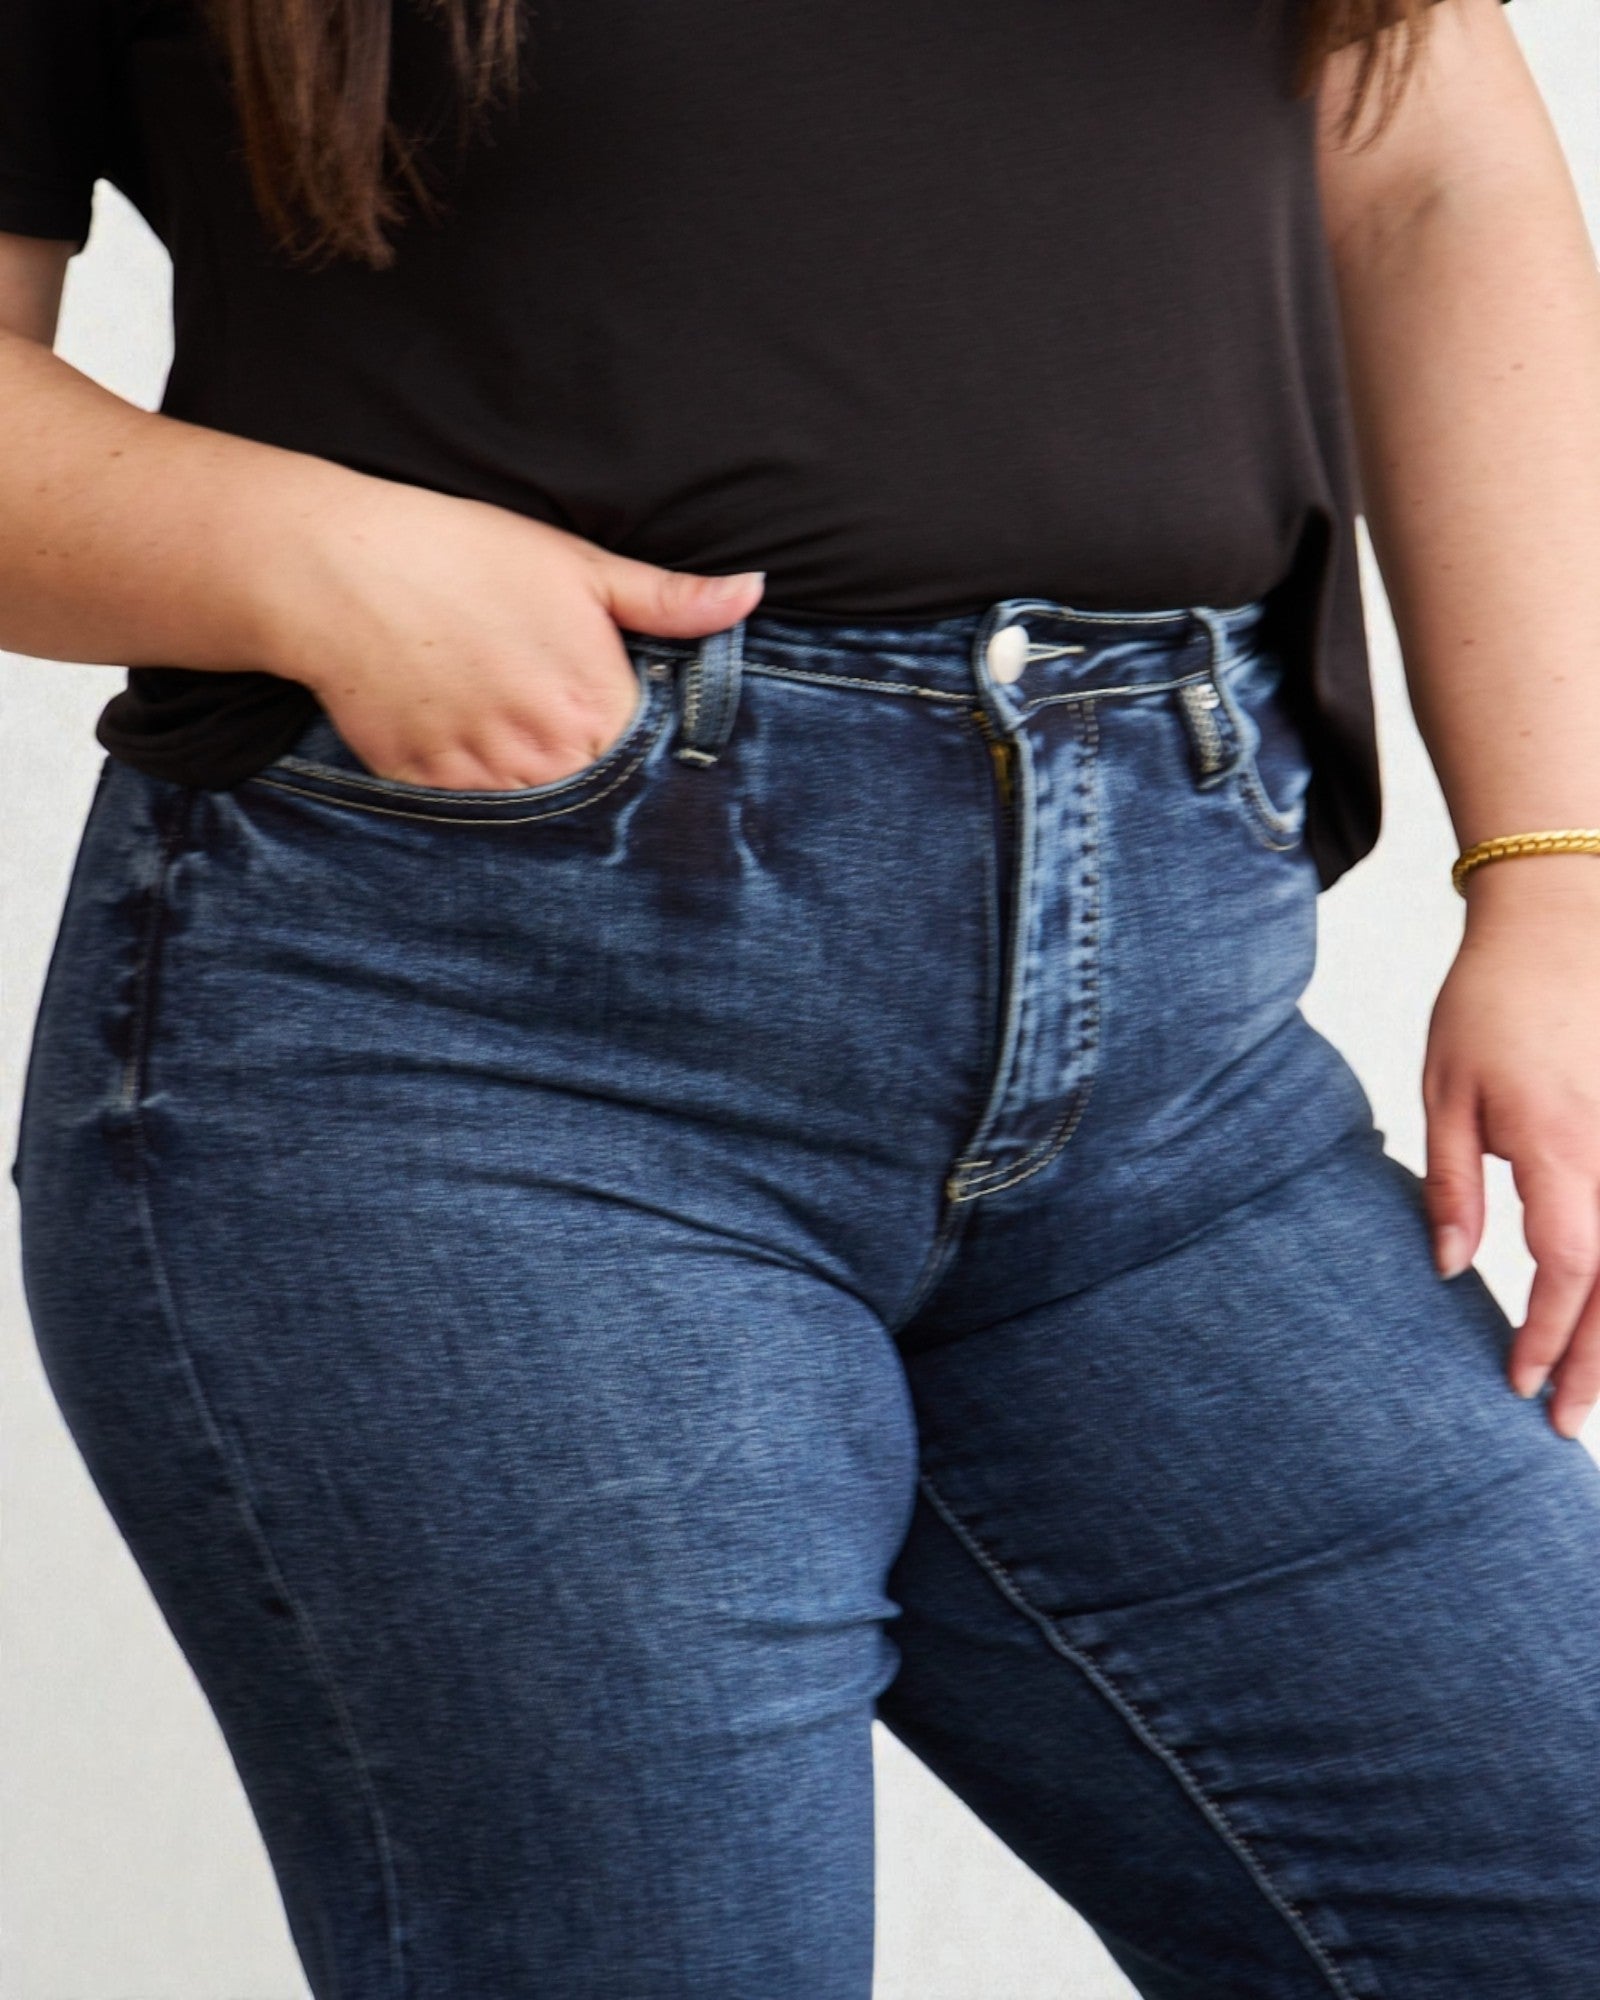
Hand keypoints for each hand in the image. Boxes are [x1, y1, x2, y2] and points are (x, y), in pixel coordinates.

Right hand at [263, 475, 765, 788]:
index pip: (648, 761)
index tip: (623, 726)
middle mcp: (547, 758)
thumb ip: (670, 600)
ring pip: (533, 813)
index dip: (641, 746)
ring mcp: (482, 780)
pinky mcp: (424, 788)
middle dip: (589, 771)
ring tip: (507, 726)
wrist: (340, 568)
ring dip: (534, 786)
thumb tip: (752, 593)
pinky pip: (466, 811)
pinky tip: (460, 734)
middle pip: (595, 795)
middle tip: (555, 721)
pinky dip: (472, 787)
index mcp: (598, 709)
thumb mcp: (580, 568)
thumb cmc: (466, 556)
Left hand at [1423, 854, 1599, 1438]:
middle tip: (1564, 1424)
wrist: (1562, 919)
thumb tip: (1447, 1269)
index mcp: (1564, 1146)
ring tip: (1594, 1389)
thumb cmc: (1490, 1002)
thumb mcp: (1445, 1091)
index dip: (1546, 1334)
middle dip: (1597, 1363)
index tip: (1517, 1381)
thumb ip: (1453, 1186)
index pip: (1569, 1269)